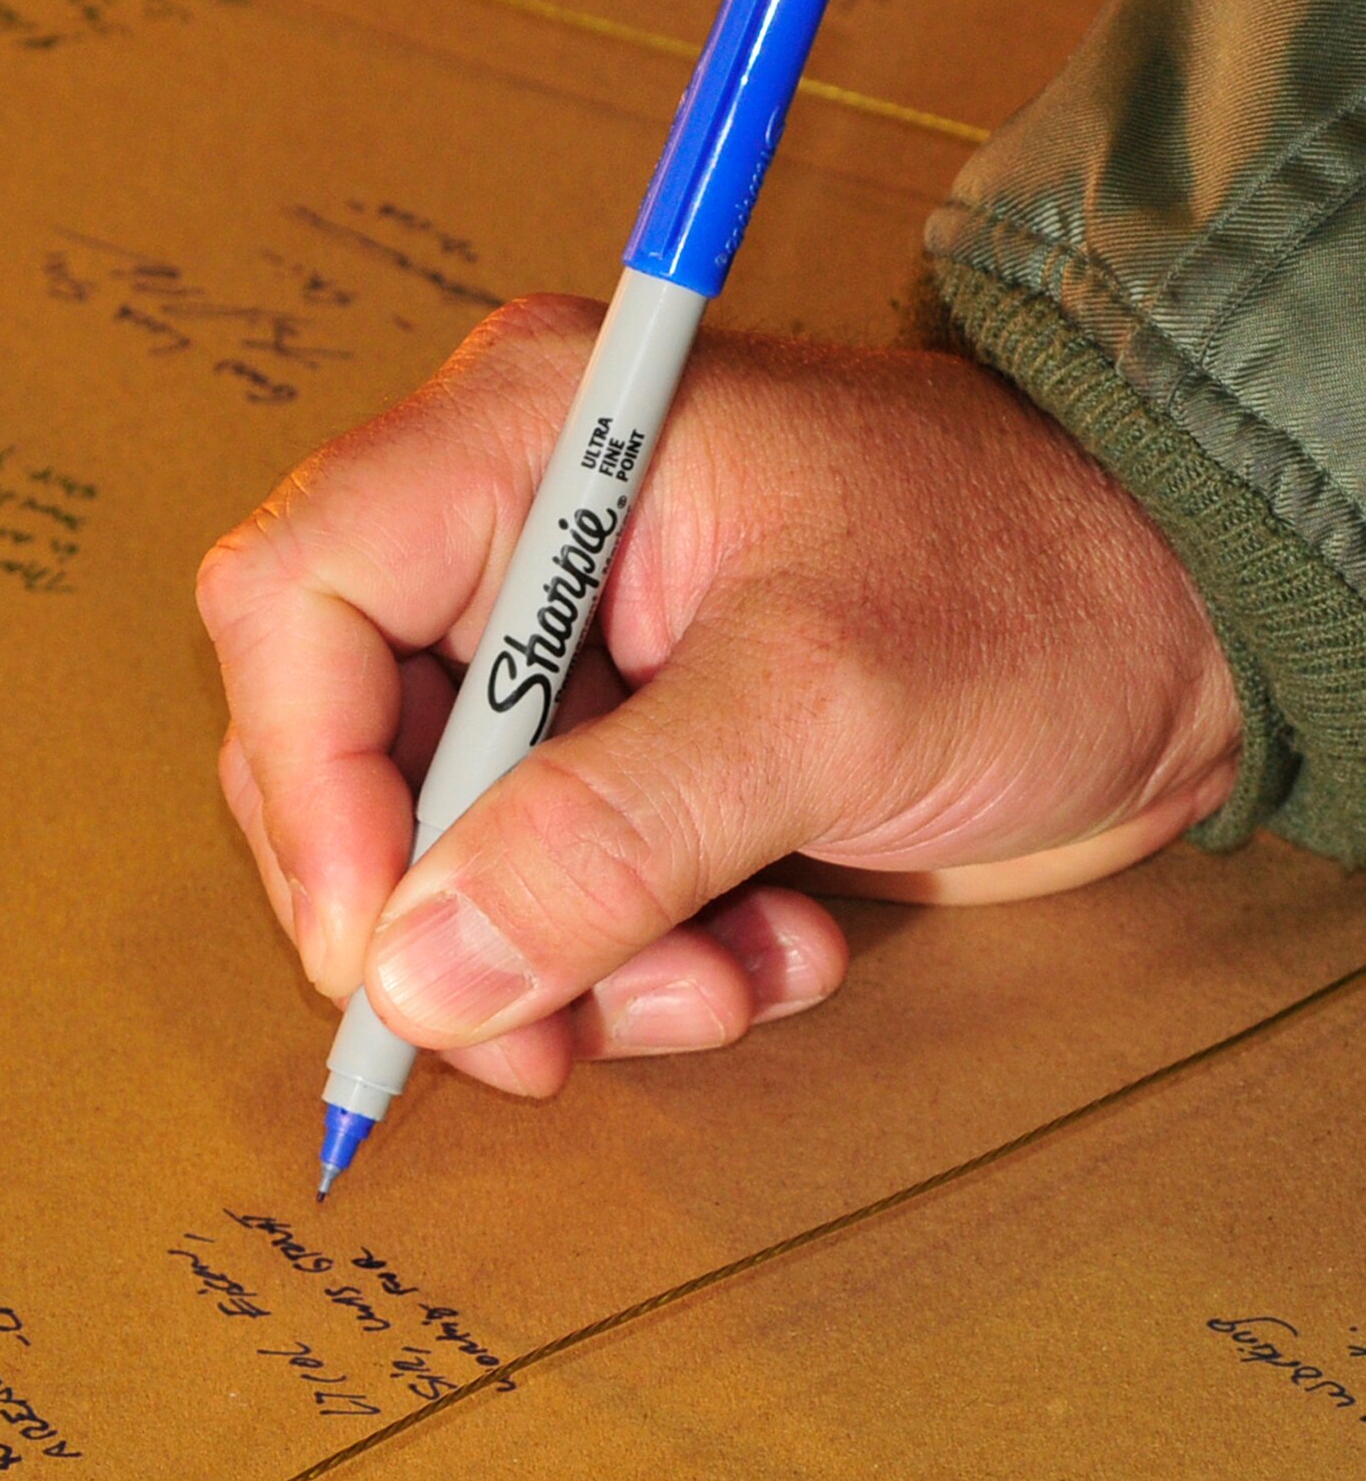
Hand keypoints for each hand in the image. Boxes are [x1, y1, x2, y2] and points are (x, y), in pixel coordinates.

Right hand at [196, 295, 1239, 1096]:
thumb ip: (612, 837)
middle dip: (452, 918)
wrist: (1183, 640)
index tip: (382, 950)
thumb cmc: (1034, 589)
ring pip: (457, 859)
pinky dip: (650, 962)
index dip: (309, 787)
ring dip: (578, 964)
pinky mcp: (640, 759)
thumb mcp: (819, 702)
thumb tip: (419, 968)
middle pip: (352, 754)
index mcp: (534, 442)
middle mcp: (528, 541)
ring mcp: (581, 660)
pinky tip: (776, 947)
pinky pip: (561, 898)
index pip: (297, 600)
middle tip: (546, 1037)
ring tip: (729, 978)